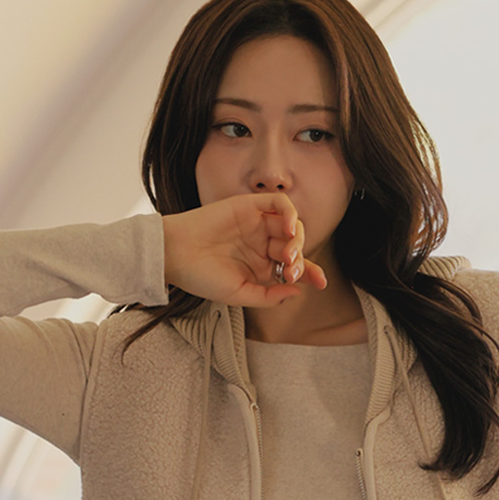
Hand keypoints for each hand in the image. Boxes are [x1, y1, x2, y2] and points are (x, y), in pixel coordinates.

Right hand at [162, 193, 326, 306]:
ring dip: (296, 240)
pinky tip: (287, 229)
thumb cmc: (202, 278)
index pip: (294, 268)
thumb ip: (269, 296)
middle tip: (290, 271)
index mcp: (261, 267)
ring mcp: (257, 224)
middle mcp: (262, 245)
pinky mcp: (249, 205)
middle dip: (300, 260)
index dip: (310, 274)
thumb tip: (298, 291)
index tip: (322, 283)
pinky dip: (289, 213)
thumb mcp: (240, 295)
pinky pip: (278, 203)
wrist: (175, 255)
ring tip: (287, 255)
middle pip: (295, 247)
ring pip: (290, 226)